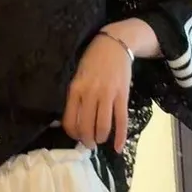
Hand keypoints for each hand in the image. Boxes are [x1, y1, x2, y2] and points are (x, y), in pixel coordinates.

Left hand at [62, 33, 131, 150]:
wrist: (114, 44)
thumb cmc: (93, 59)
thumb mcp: (77, 75)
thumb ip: (74, 95)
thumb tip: (70, 118)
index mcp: (75, 89)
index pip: (70, 120)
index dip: (72, 133)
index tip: (76, 136)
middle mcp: (90, 93)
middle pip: (86, 126)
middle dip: (87, 140)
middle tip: (89, 143)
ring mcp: (107, 95)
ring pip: (103, 126)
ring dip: (100, 138)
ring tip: (100, 141)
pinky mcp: (122, 95)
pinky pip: (121, 120)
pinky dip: (120, 136)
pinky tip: (118, 147)